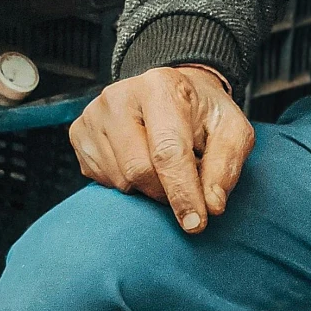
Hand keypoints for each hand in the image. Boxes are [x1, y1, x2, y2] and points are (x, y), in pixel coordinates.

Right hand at [69, 65, 253, 233]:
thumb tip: (212, 205)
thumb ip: (226, 165)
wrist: (170, 92)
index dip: (182, 192)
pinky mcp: (78, 133)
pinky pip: (102, 181)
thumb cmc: (202, 113)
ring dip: (147, 190)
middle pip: (139, 170)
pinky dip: (127, 185)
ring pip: (120, 180)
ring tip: (164, 168)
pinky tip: (141, 163)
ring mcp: (93, 115)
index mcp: (160, 87)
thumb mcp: (231, 130)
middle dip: (167, 193)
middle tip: (187, 190)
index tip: (196, 224)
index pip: (167, 151)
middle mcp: (119, 97)